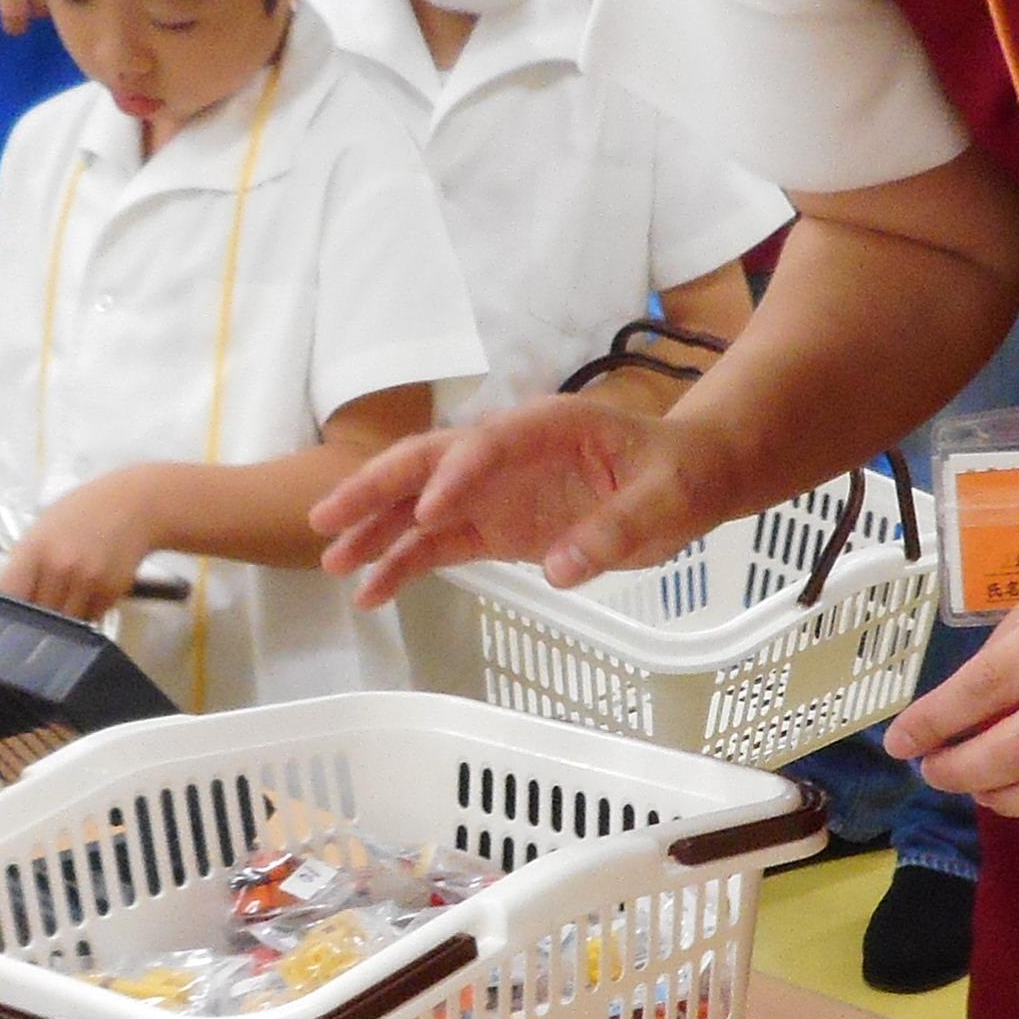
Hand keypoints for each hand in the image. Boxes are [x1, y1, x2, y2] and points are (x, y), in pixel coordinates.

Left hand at [0, 472, 171, 622]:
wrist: (133, 505)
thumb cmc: (83, 512)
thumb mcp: (43, 528)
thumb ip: (25, 562)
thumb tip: (9, 598)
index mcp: (35, 548)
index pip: (10, 595)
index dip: (6, 609)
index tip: (6, 615)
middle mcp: (60, 567)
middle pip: (38, 615)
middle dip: (36, 617)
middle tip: (40, 608)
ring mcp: (88, 582)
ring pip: (65, 623)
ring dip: (63, 620)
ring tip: (66, 598)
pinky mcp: (111, 593)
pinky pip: (90, 618)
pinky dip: (86, 613)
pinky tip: (88, 592)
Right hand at [311, 397, 705, 607]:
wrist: (690, 477)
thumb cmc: (682, 473)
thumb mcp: (669, 498)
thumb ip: (618, 529)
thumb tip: (562, 568)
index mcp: (547, 427)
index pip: (487, 444)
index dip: (456, 475)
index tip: (429, 512)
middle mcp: (507, 453)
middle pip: (428, 464)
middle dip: (376, 490)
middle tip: (328, 519)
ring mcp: (495, 491)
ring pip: (420, 506)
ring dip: (375, 531)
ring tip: (333, 563)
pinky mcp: (495, 526)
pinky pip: (439, 544)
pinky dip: (404, 565)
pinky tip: (371, 591)